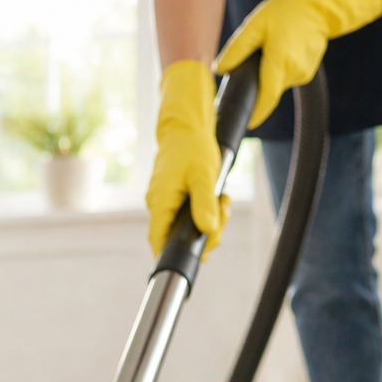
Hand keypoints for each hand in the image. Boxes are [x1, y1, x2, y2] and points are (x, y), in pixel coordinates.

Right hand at [146, 59, 229, 256]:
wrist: (187, 127)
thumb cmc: (193, 148)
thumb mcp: (204, 175)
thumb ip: (205, 203)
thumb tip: (208, 230)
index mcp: (160, 201)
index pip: (158, 240)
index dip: (173, 254)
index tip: (198, 254)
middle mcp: (159, 205)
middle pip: (179, 238)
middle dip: (207, 233)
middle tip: (223, 212)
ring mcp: (166, 202)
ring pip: (189, 227)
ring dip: (211, 220)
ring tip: (223, 199)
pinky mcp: (175, 199)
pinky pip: (191, 215)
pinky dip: (208, 211)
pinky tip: (218, 198)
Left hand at [213, 0, 381, 127]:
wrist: (318, 5)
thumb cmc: (286, 11)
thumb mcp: (256, 25)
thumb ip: (236, 49)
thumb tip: (219, 69)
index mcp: (279, 61)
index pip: (267, 97)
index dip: (256, 114)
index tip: (247, 124)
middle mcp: (293, 71)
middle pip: (268, 88)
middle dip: (258, 81)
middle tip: (255, 57)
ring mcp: (303, 74)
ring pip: (277, 83)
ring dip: (269, 72)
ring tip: (273, 46)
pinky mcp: (307, 73)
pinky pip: (286, 77)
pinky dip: (280, 68)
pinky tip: (283, 48)